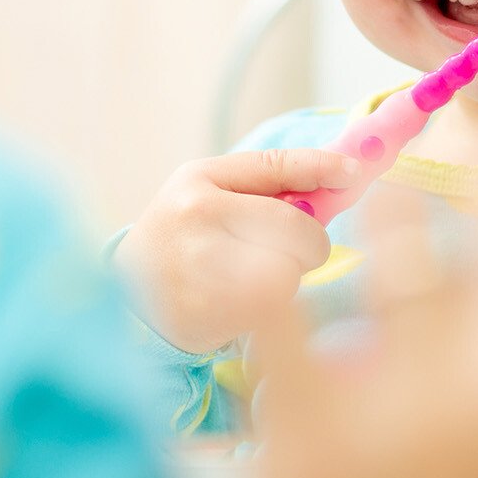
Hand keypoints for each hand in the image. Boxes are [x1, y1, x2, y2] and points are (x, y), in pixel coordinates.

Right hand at [114, 149, 354, 353]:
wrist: (123, 301)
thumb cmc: (184, 242)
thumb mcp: (210, 198)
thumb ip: (265, 189)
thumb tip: (342, 178)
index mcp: (199, 180)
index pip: (275, 164)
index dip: (322, 165)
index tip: (355, 171)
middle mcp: (196, 215)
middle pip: (296, 228)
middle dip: (307, 244)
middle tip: (288, 253)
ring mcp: (198, 265)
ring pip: (288, 273)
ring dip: (285, 280)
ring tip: (249, 282)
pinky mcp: (205, 313)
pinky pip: (271, 310)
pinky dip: (267, 311)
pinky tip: (238, 307)